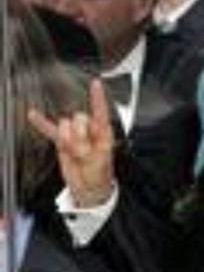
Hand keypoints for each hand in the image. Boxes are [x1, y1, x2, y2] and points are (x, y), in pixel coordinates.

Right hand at [28, 79, 115, 207]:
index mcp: (103, 131)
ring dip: (68, 139)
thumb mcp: (99, 161)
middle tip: (84, 151)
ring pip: (65, 125)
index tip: (96, 84)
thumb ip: (87, 147)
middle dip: (79, 135)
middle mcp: (89, 129)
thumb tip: (75, 139)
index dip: (98, 98)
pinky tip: (33, 115)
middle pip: (79, 118)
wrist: (89, 188)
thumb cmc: (100, 173)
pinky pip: (50, 130)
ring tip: (75, 152)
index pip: (100, 111)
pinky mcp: (62, 141)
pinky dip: (42, 123)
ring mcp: (74, 134)